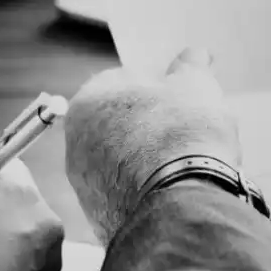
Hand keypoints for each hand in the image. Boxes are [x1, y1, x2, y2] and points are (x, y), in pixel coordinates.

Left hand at [64, 48, 239, 244]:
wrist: (178, 209)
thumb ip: (191, 67)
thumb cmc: (182, 137)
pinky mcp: (98, 215)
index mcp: (89, 99)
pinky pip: (127, 193)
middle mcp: (75, 141)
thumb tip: (195, 55)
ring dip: (150, 159)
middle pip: (122, 122)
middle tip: (188, 131)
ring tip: (186, 163)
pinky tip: (174, 190)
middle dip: (153, 124)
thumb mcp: (195, 87)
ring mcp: (83, 182)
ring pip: (124, 160)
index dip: (161, 86)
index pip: (126, 80)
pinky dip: (148, 189)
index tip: (185, 98)